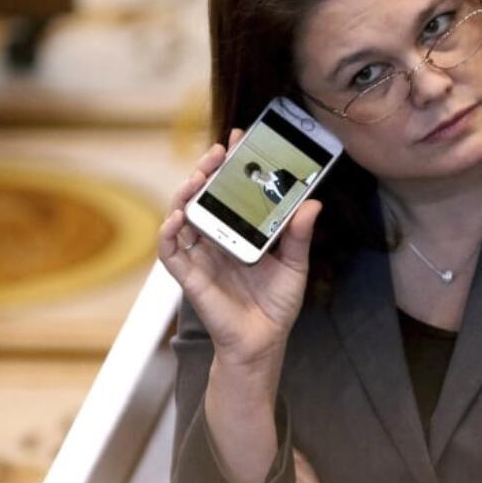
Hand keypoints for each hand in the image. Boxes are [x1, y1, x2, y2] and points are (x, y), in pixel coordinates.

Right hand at [158, 129, 322, 373]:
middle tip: (219, 151)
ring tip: (198, 177)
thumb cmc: (276, 305)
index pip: (230, 189)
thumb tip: (312, 204)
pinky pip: (170, 251)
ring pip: (182, 215)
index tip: (239, 138)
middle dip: (206, 170)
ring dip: (185, 193)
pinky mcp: (189, 276)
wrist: (263, 344)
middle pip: (203, 196)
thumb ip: (299, 235)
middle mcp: (216, 238)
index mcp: (239, 231)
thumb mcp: (295, 265)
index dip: (230, 164)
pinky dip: (169, 232)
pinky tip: (179, 217)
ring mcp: (200, 255)